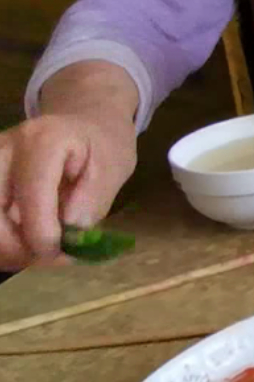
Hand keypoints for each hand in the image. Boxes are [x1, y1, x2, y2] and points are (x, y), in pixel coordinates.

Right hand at [0, 112, 136, 270]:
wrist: (83, 123)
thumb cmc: (102, 145)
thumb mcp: (114, 167)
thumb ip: (93, 199)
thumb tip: (69, 230)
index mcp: (43, 141)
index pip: (31, 195)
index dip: (41, 233)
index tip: (60, 254)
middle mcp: (4, 148)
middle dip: (16, 247)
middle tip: (48, 257)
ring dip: (6, 248)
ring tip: (37, 251)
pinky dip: (4, 240)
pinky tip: (24, 242)